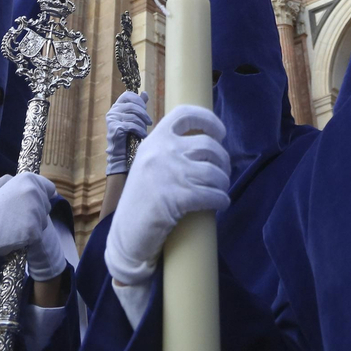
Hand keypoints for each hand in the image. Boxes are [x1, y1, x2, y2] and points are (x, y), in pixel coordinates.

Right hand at [0, 172, 62, 277]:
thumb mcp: (2, 186)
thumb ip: (25, 182)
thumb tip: (52, 191)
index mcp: (28, 179)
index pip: (49, 188)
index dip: (41, 196)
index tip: (30, 203)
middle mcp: (35, 193)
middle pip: (46, 205)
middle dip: (36, 211)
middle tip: (17, 215)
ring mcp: (36, 212)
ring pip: (43, 221)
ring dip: (33, 224)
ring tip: (15, 224)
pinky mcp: (35, 231)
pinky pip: (38, 235)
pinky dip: (29, 237)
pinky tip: (16, 234)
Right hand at [106, 91, 152, 175]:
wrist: (121, 152)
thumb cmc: (129, 134)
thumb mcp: (135, 117)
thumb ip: (139, 105)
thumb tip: (145, 93)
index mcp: (116, 106)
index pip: (128, 95)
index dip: (138, 100)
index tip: (144, 108)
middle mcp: (112, 111)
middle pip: (132, 105)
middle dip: (144, 114)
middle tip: (149, 122)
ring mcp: (112, 119)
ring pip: (133, 116)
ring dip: (143, 124)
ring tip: (145, 131)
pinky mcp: (115, 128)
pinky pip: (131, 125)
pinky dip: (140, 130)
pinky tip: (143, 135)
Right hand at [106, 105, 230, 286]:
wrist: (126, 236)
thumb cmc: (141, 202)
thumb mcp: (148, 166)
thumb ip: (167, 152)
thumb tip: (205, 147)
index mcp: (154, 141)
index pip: (184, 114)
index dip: (208, 119)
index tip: (220, 133)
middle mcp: (161, 152)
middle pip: (208, 145)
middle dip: (223, 160)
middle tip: (222, 173)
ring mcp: (169, 174)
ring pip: (214, 171)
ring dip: (224, 183)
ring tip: (221, 190)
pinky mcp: (177, 198)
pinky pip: (213, 194)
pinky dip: (222, 199)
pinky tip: (222, 203)